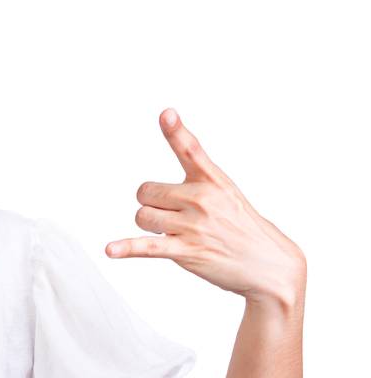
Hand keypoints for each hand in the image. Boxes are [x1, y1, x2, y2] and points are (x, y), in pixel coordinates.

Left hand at [105, 108, 305, 307]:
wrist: (267, 263)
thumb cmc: (242, 228)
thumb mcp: (227, 194)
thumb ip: (196, 182)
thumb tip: (154, 188)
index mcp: (213, 180)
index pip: (191, 150)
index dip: (176, 132)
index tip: (166, 114)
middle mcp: (202, 198)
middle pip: (146, 192)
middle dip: (152, 204)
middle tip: (174, 216)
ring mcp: (194, 224)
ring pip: (142, 216)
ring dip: (149, 226)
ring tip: (173, 233)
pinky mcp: (186, 250)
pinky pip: (146, 246)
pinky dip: (126, 248)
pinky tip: (110, 250)